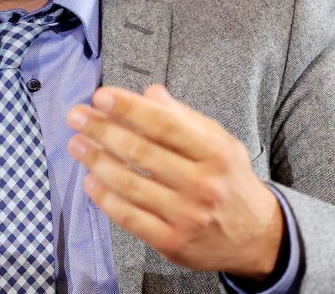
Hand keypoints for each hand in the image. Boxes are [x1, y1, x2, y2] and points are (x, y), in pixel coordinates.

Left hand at [66, 84, 283, 279]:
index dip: (129, 108)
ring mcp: (187, 216)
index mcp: (216, 152)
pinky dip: (105, 198)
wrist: (257, 235)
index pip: (165, 124)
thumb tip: (150, 93)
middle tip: (77, 116)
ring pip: (130, 185)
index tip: (101, 96)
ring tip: (77, 144)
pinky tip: (90, 181)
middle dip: (102, 130)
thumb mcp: (219, 141)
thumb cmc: (229, 180)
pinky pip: (129, 217)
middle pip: (141, 152)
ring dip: (96, 161)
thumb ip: (183, 117)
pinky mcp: (172, 242)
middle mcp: (203, 184)